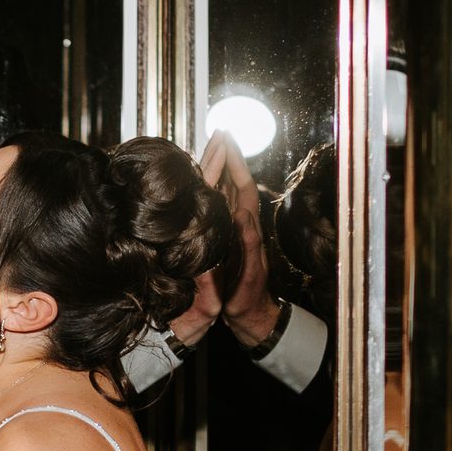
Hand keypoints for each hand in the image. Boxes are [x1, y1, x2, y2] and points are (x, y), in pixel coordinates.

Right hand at [200, 135, 282, 346]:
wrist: (250, 316)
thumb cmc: (248, 298)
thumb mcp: (249, 274)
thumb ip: (249, 245)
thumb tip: (243, 215)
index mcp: (247, 228)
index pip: (241, 187)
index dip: (235, 162)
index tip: (227, 139)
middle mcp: (241, 225)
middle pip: (232, 183)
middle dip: (227, 157)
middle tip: (219, 134)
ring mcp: (233, 231)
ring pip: (225, 193)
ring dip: (219, 170)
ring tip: (209, 149)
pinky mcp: (225, 240)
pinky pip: (217, 208)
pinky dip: (210, 191)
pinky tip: (201, 186)